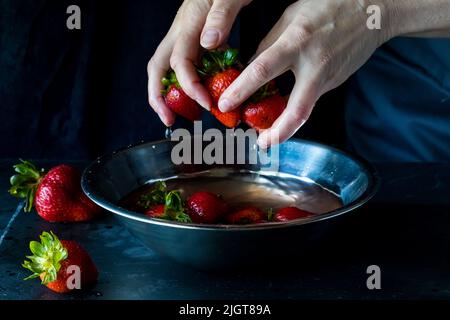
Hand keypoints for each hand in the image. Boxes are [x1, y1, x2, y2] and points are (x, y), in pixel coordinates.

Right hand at [147, 0, 250, 125]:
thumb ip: (221, 16)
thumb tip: (208, 43)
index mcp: (188, 24)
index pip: (179, 63)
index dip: (189, 87)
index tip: (206, 103)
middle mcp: (181, 32)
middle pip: (157, 68)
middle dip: (159, 96)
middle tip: (169, 120)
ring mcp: (185, 37)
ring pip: (167, 69)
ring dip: (169, 93)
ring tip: (178, 115)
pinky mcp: (194, 40)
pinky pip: (186, 65)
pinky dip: (188, 83)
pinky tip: (201, 94)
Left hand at [218, 0, 393, 147]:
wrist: (373, 10)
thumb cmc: (328, 5)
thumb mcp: (291, 15)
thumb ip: (269, 43)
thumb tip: (251, 66)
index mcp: (296, 41)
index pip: (262, 70)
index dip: (241, 90)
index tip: (226, 104)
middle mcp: (314, 65)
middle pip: (297, 110)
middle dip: (277, 133)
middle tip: (260, 144)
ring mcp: (328, 77)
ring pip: (305, 110)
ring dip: (286, 127)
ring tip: (268, 136)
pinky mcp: (335, 83)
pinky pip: (311, 99)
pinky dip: (296, 109)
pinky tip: (284, 112)